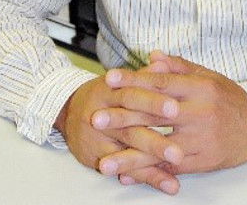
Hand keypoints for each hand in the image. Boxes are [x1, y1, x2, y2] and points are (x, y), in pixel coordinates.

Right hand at [55, 75, 183, 171]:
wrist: (67, 110)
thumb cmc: (104, 94)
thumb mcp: (120, 80)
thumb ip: (143, 75)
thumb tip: (163, 63)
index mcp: (109, 90)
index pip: (132, 95)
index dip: (153, 101)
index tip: (175, 107)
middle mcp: (101, 114)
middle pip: (130, 127)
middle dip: (155, 139)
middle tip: (178, 150)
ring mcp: (98, 138)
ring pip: (128, 150)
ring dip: (153, 161)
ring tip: (178, 165)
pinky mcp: (97, 157)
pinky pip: (125, 169)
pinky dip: (148, 176)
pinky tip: (168, 183)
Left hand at [99, 52, 246, 192]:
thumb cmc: (228, 98)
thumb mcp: (207, 76)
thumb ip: (178, 66)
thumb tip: (152, 56)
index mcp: (199, 88)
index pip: (161, 83)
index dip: (134, 80)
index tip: (109, 79)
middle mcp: (199, 113)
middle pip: (155, 115)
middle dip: (123, 117)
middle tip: (96, 117)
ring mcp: (200, 140)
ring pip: (160, 147)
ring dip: (129, 156)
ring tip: (104, 161)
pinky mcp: (202, 162)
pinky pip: (170, 168)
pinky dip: (147, 172)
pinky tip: (127, 175)